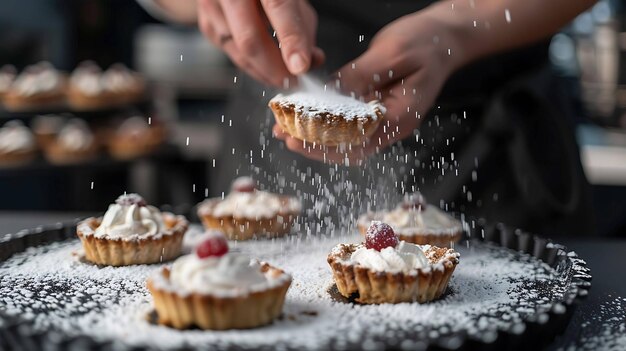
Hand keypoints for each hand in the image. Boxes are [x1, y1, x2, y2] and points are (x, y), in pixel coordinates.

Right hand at [197, 0, 324, 86]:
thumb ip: (302, 26)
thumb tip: (311, 61)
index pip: (278, 7)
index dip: (291, 39)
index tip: (301, 66)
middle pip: (250, 38)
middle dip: (275, 68)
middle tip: (294, 81)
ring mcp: (212, 6)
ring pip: (239, 52)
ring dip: (265, 71)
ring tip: (284, 74)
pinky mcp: (206, 23)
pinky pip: (232, 53)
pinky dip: (252, 64)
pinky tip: (265, 63)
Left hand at [274, 12, 461, 163]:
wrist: (444, 39)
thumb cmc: (426, 43)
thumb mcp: (393, 53)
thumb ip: (361, 75)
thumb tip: (329, 94)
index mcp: (400, 116)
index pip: (359, 142)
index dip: (327, 145)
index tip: (300, 138)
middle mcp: (391, 125)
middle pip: (349, 149)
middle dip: (315, 147)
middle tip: (285, 137)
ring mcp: (383, 119)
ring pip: (346, 141)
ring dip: (316, 139)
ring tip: (285, 131)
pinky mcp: (374, 109)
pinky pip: (347, 125)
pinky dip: (324, 123)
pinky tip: (304, 116)